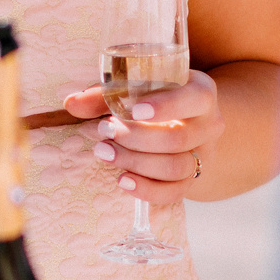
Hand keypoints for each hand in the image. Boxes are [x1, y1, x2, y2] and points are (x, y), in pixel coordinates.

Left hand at [63, 67, 222, 204]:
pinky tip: (122, 180)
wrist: (187, 121)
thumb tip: (71, 104)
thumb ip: (104, 94)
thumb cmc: (156, 97)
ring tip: (105, 153)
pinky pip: (175, 192)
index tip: (134, 110)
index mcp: (200, 92)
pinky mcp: (192, 179)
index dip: (166, 105)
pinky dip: (147, 189)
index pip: (194, 98)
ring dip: (136, 162)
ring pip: (176, 167)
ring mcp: (203, 155)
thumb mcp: (138, 88)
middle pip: (178, 138)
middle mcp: (209, 124)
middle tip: (105, 131)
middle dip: (137, 138)